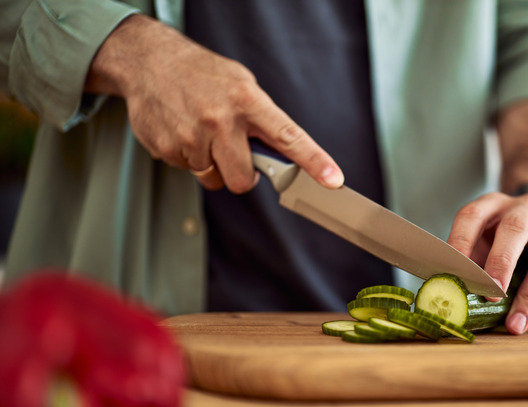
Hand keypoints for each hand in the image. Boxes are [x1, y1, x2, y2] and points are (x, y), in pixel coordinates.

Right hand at [84, 14, 342, 192]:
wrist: (149, 61)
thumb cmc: (202, 75)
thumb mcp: (241, 84)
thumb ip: (262, 119)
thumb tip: (283, 153)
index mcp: (248, 101)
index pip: (289, 138)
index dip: (314, 161)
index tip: (333, 180)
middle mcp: (221, 121)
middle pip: (242, 180)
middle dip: (241, 175)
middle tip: (233, 153)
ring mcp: (192, 137)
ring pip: (213, 179)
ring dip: (212, 165)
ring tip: (203, 134)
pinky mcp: (168, 148)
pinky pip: (188, 171)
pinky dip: (188, 158)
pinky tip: (183, 131)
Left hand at [447, 191, 527, 334]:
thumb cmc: (502, 240)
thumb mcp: (482, 241)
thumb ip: (468, 262)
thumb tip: (450, 294)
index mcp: (494, 204)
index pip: (473, 215)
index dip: (461, 241)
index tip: (455, 272)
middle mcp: (527, 208)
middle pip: (515, 229)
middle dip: (501, 264)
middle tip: (492, 296)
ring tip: (515, 324)